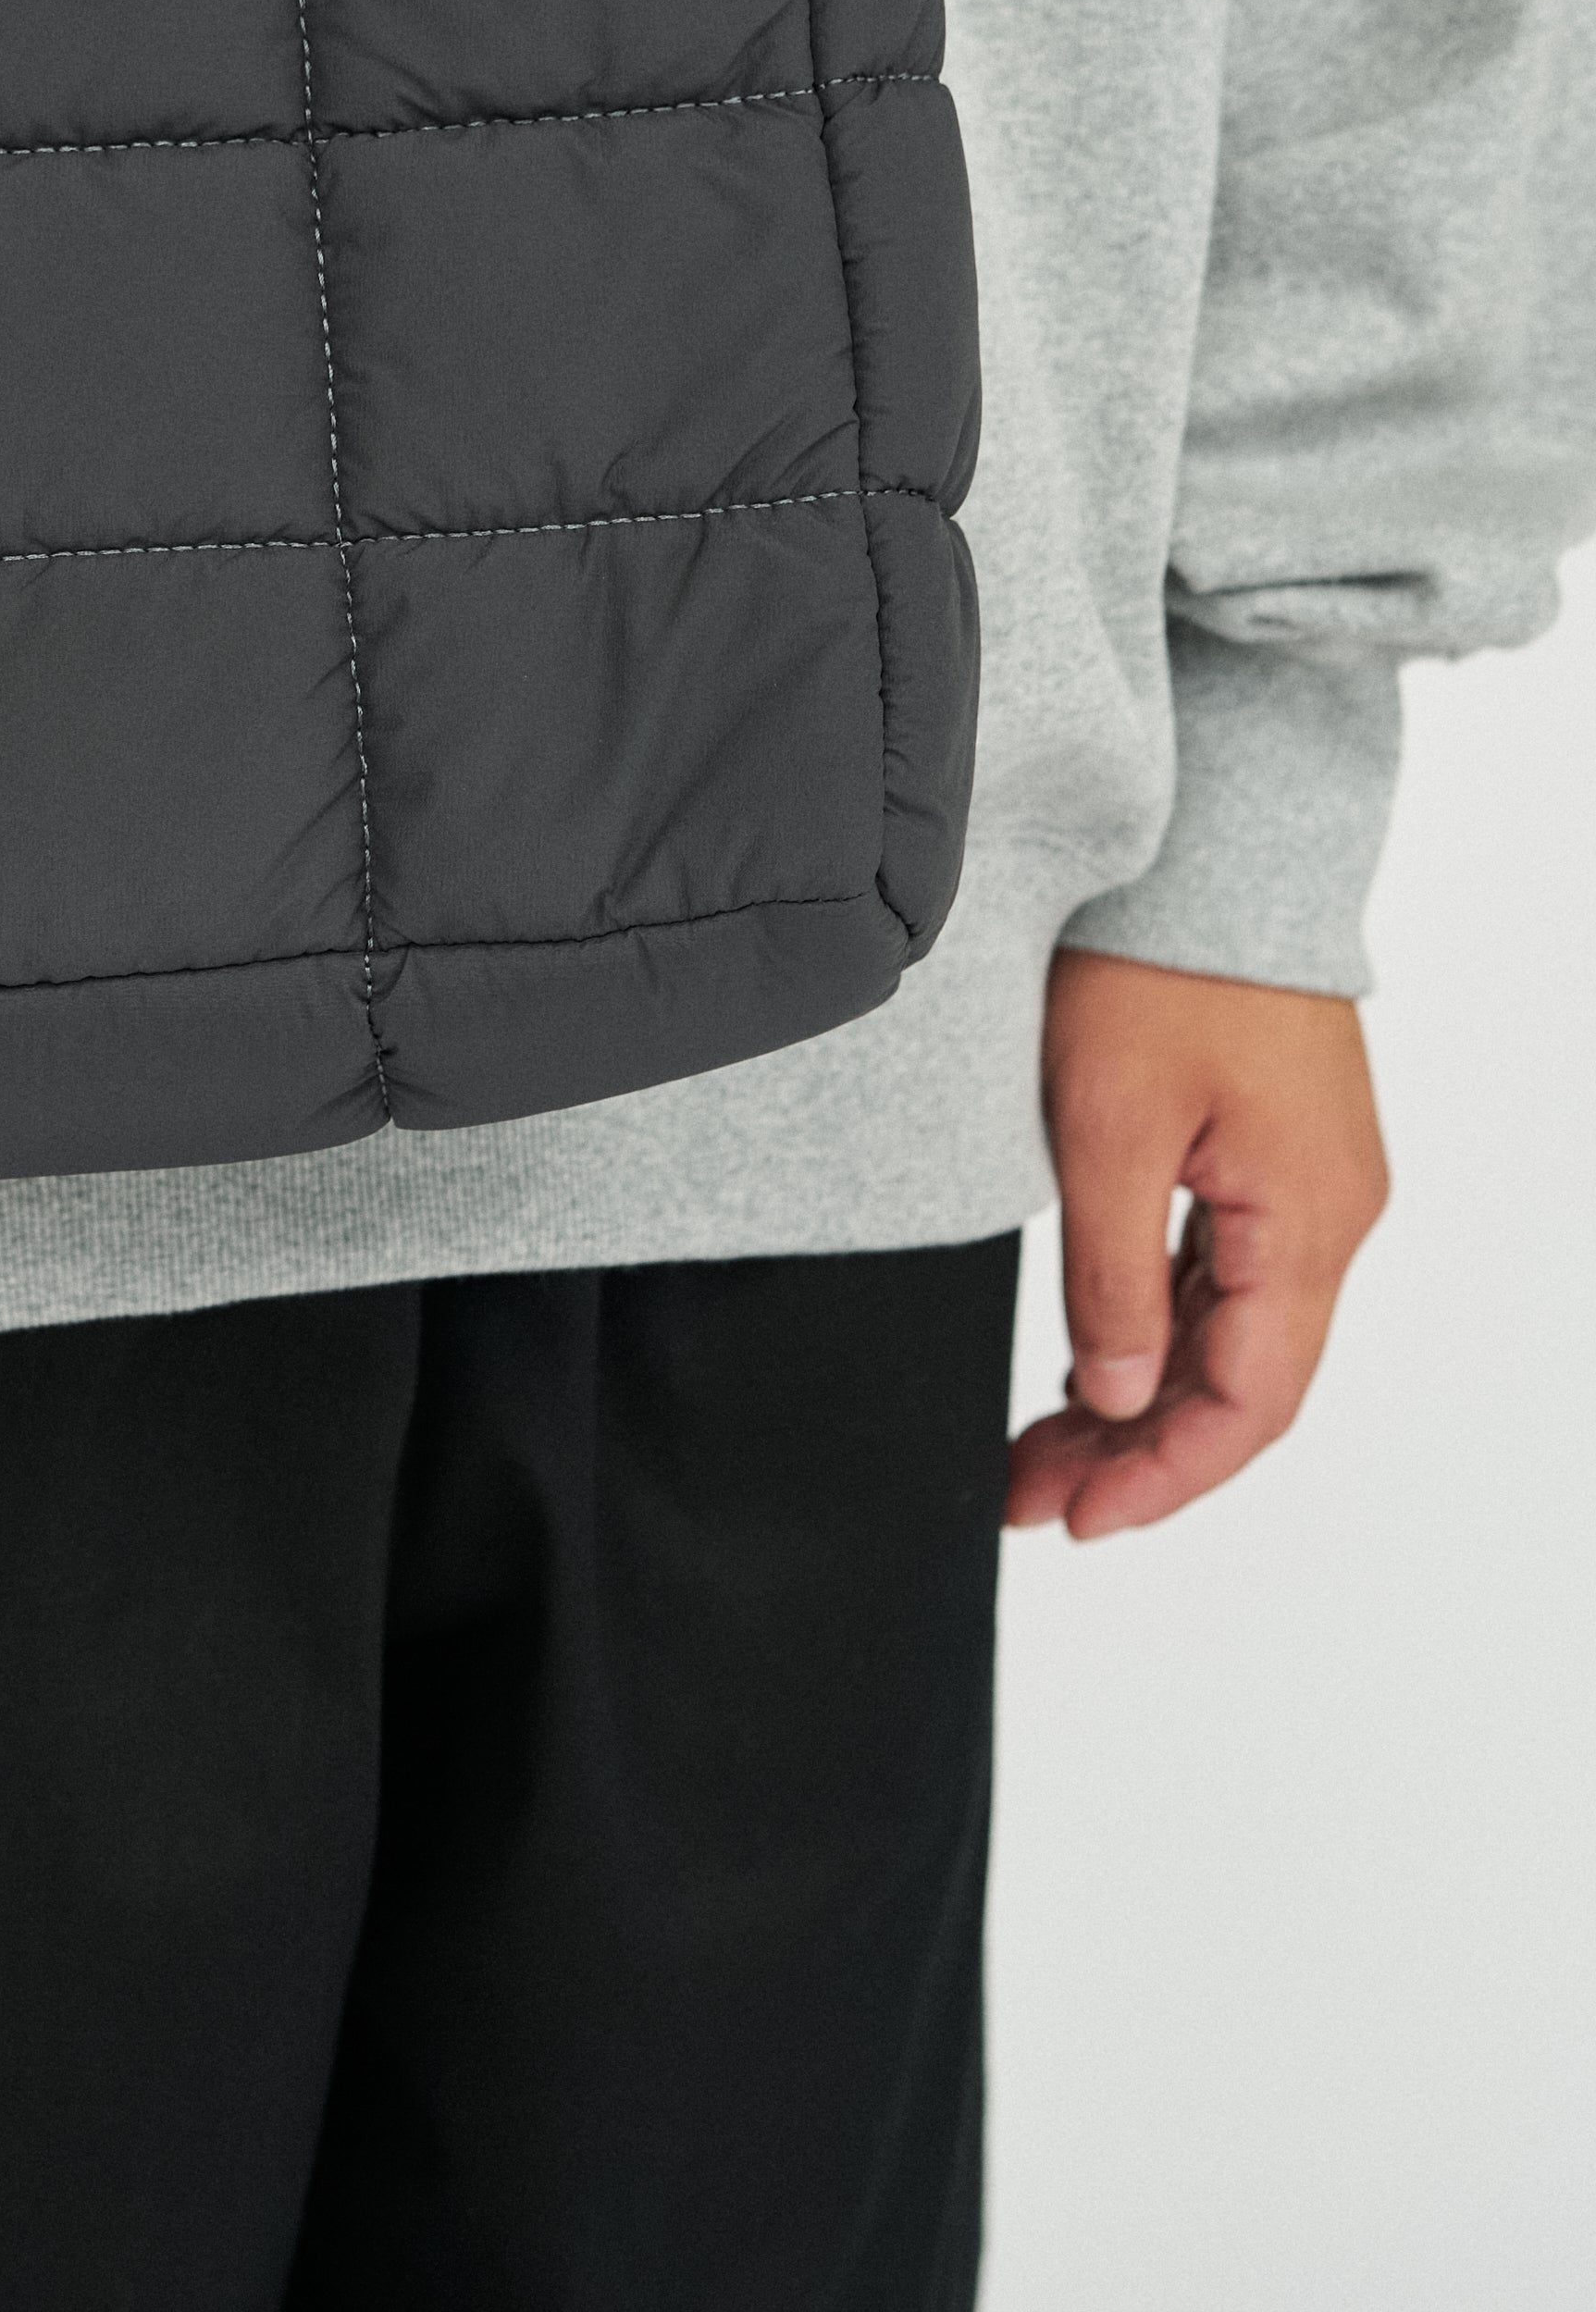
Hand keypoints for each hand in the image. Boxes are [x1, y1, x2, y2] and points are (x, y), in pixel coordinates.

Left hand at [1007, 948, 1388, 1541]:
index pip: (1249, 1401)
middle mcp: (1330, 1213)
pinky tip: (1096, 1363)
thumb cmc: (1158, 963)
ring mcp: (1307, 1182)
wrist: (1207, 843)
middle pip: (1243, 1381)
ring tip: (1042, 1450)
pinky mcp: (1274, 1150)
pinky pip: (1227, 1274)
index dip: (1164, 1477)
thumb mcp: (1109, 1123)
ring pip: (1232, 1333)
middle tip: (1031, 1497)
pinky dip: (1161, 1328)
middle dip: (1140, 1453)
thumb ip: (1115, 1273)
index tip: (1074, 1519)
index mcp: (1310, 1218)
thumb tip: (1119, 1400)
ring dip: (1144, 1397)